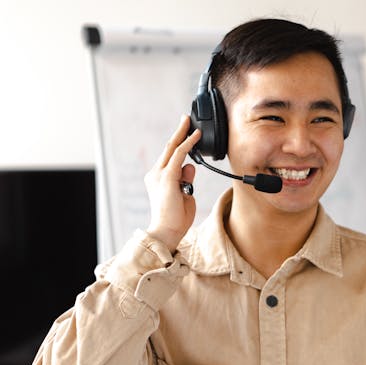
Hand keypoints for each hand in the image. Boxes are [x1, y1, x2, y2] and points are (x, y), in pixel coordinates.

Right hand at [145, 115, 200, 251]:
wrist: (168, 230)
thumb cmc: (176, 217)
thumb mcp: (185, 194)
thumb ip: (186, 179)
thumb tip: (191, 166)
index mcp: (159, 178)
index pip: (169, 156)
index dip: (178, 142)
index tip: (186, 131)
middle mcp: (156, 174)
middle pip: (169, 147)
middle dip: (179, 131)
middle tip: (186, 118)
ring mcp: (160, 174)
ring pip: (174, 149)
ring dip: (185, 135)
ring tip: (193, 125)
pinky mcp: (167, 177)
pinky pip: (180, 155)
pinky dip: (188, 144)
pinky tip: (195, 136)